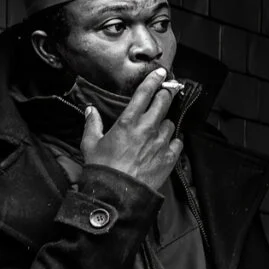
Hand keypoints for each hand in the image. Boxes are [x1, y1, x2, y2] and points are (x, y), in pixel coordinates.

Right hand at [80, 68, 181, 191]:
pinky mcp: (169, 158)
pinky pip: (178, 142)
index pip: (145, 93)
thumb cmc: (103, 169)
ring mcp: (161, 143)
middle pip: (164, 102)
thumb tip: (90, 110)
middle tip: (166, 93)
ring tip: (157, 130)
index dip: (154, 80)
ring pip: (170, 123)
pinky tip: (166, 145)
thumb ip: (92, 123)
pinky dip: (173, 142)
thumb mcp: (90, 144)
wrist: (118, 194)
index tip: (161, 74)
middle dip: (166, 95)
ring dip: (165, 123)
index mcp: (128, 122)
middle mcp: (147, 129)